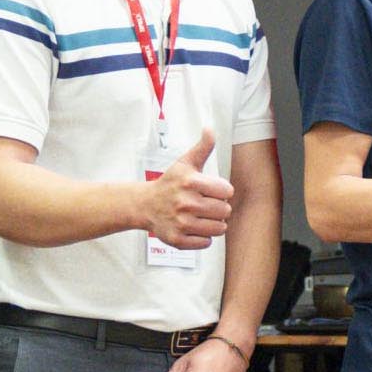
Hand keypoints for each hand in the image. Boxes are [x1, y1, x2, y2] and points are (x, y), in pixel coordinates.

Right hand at [140, 129, 233, 250]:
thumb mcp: (185, 163)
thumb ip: (202, 148)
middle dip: (219, 208)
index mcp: (190, 182)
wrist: (144, 205)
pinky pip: (206, 242)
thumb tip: (209, 129)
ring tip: (202, 216)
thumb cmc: (169, 184)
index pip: (227, 191)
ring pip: (219, 228)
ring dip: (214, 223)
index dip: (223, 191)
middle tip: (206, 205)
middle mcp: (185, 203)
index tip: (212, 191)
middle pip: (225, 211)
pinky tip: (193, 227)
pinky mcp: (177, 239)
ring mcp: (181, 223)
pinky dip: (203, 237)